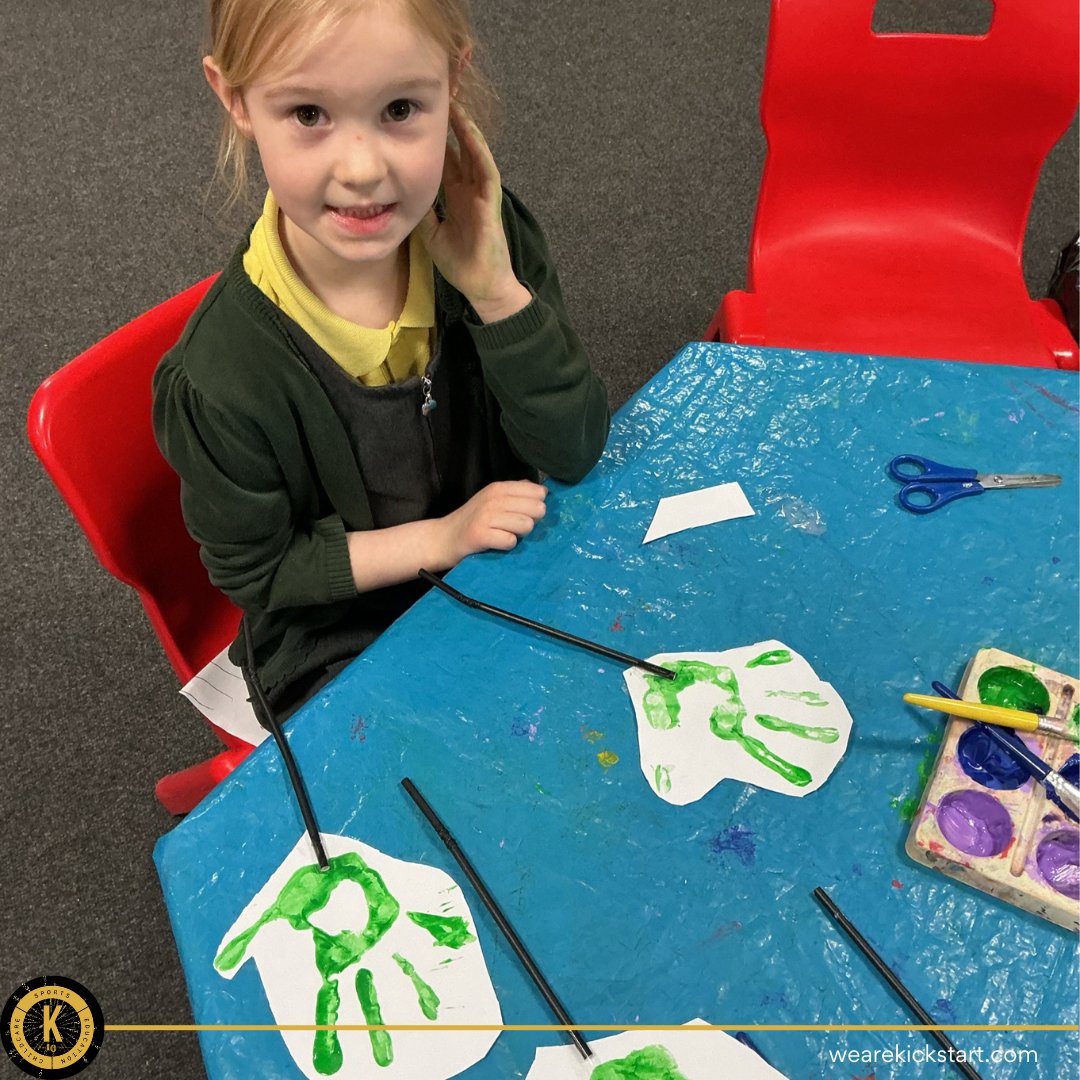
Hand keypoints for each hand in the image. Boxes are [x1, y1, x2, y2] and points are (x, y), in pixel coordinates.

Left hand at [415, 103, 530, 322]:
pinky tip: (471, 133)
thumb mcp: (431, 233)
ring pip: (476, 154)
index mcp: (457, 197)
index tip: (420, 117)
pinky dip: (480, 152)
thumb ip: (421, 212)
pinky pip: (487, 172)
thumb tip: (400, 194)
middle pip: (462, 150)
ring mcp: (483, 196)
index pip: (447, 161)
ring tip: (456, 105)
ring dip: (467, 130)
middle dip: (452, 125)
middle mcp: (470, 191)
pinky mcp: (492, 205)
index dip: (436, 139)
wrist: (482, 286)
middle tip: (439, 97)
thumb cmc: (460, 263)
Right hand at [437, 480, 546, 565]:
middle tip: (513, 527)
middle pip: (537, 509)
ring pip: (526, 525)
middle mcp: (493, 498)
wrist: (442, 539)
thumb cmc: (472, 521)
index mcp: (499, 488)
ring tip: (503, 534)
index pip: (538, 492)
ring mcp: (486, 516)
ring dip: (519, 535)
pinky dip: (506, 545)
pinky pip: (511, 541)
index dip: (537, 505)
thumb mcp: (492, 500)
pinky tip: (495, 543)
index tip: (523, 513)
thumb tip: (542, 491)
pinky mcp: (480, 535)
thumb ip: (516, 493)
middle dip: (531, 521)